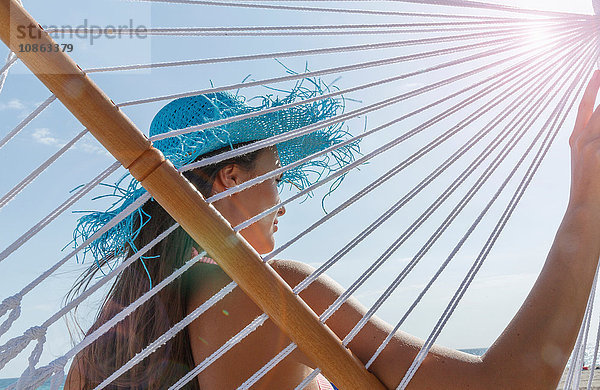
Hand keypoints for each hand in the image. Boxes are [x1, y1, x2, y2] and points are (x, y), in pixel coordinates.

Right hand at [568, 70, 599, 210]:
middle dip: (599, 89)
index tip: (596, 71)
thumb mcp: (589, 163)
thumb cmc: (591, 193)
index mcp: (576, 141)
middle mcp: (581, 139)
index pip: (585, 107)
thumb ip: (592, 146)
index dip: (591, 87)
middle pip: (598, 107)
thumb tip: (590, 139)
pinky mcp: (598, 152)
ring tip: (597, 119)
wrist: (584, 213)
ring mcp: (590, 145)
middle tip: (599, 72)